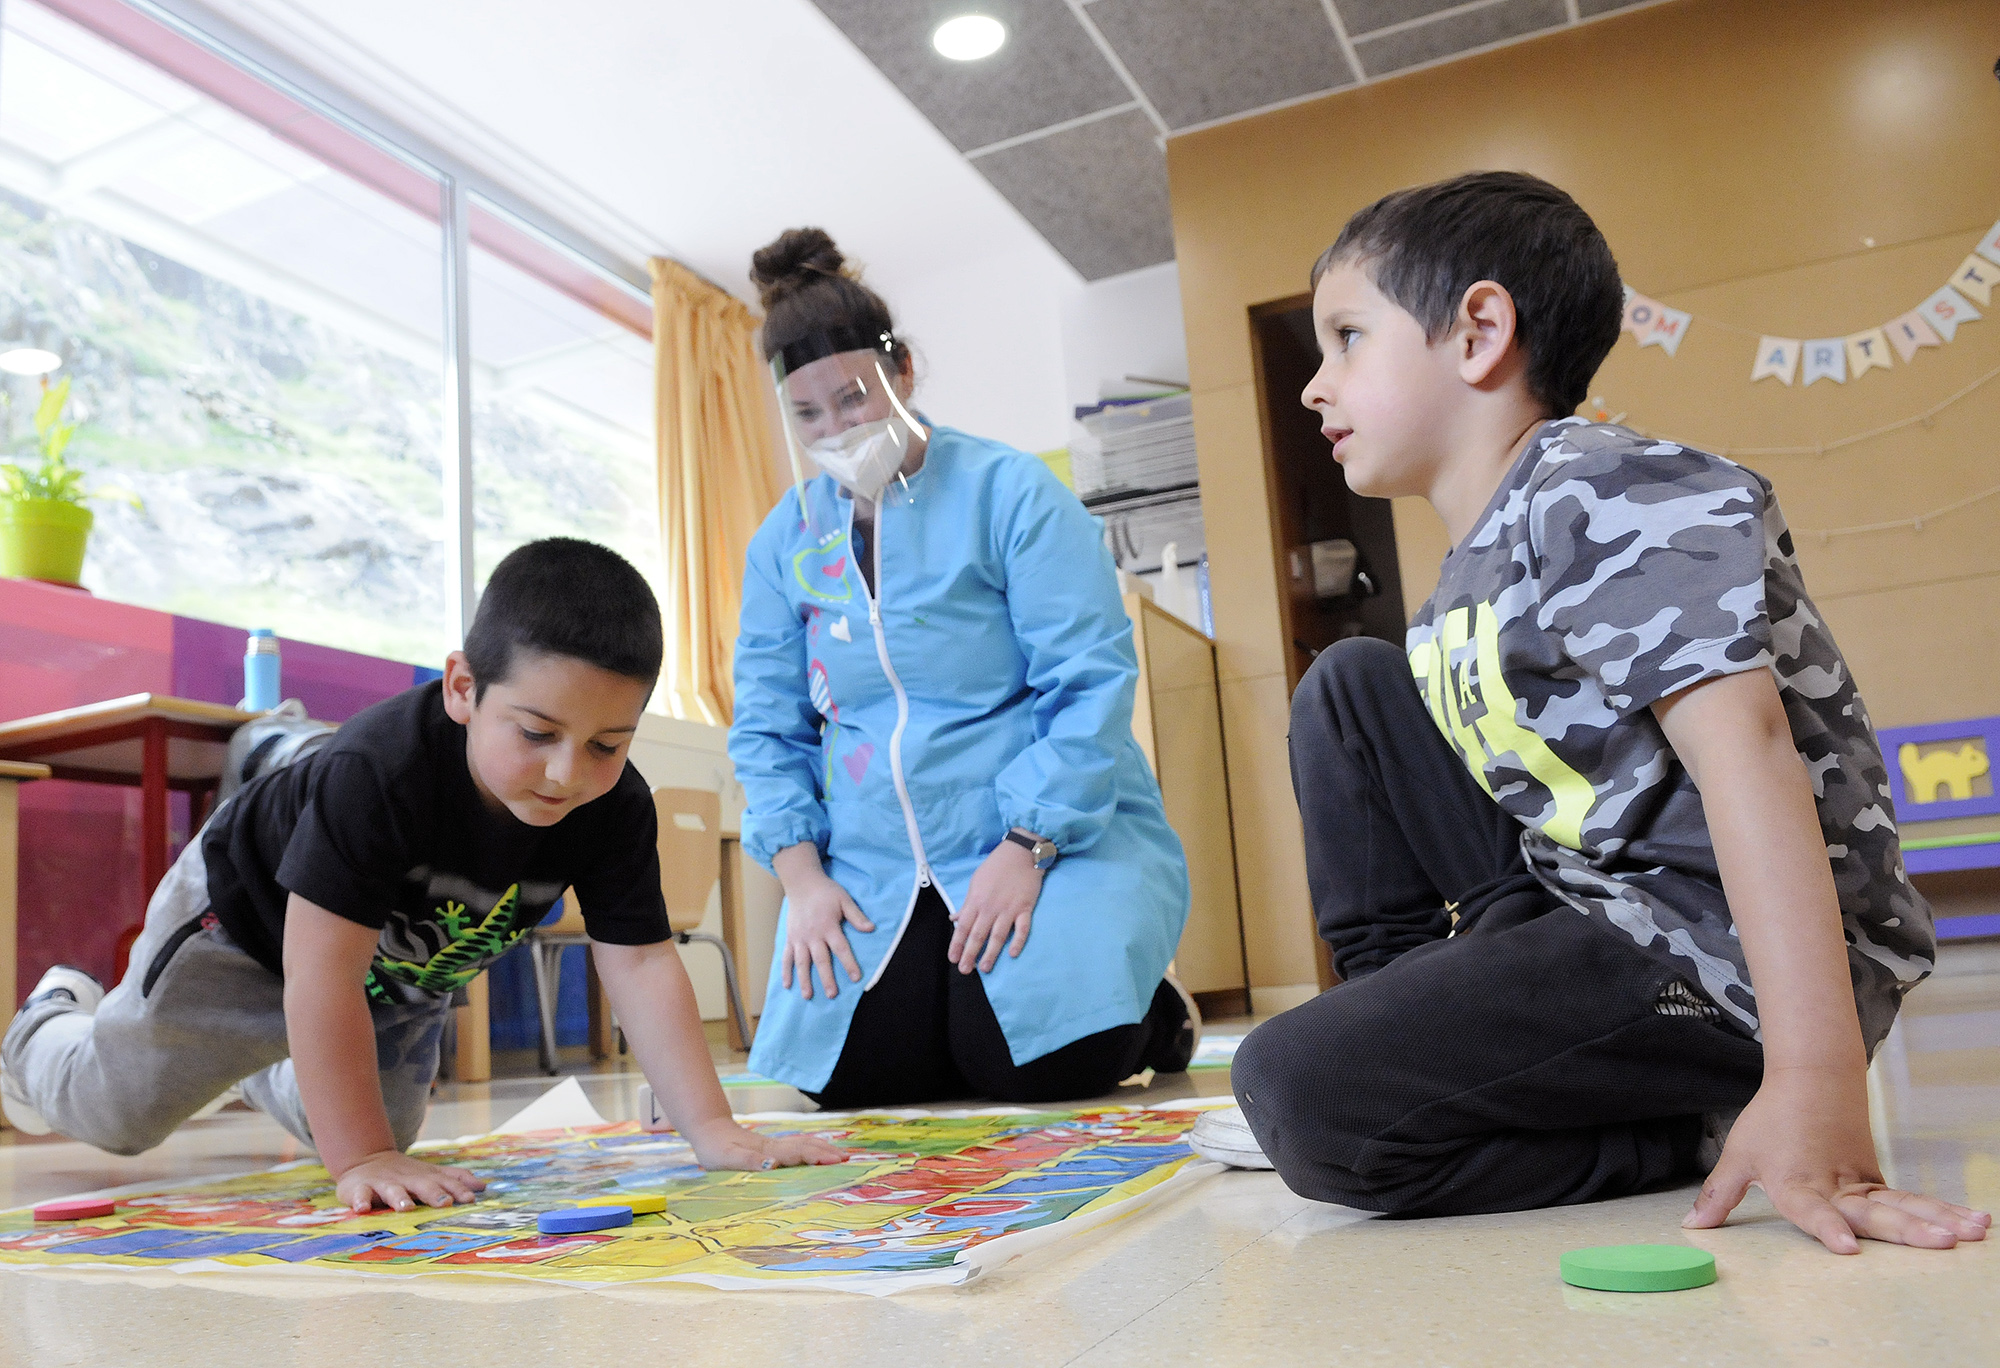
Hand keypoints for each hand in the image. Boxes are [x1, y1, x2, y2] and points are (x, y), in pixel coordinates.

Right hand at [334, 1149, 485, 1213]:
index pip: (445, 1182)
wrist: (365, 1160)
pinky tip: (362, 1209)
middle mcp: (407, 1180)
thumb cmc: (405, 1174)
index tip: (471, 1199)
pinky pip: (360, 1195)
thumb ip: (454, 1180)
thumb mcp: (430, 1174)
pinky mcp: (360, 1188)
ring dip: (400, 1198)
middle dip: (435, 1194)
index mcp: (425, 1177)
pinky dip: (360, 1201)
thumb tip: (483, 1186)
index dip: (458, 1190)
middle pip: (422, 1185)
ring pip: (392, 1191)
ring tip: (406, 1208)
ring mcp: (384, 1184)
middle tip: (446, 1203)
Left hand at [682, 1116, 846, 1170]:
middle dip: (827, 1152)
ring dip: (823, 1149)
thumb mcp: (726, 1158)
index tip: (836, 1161)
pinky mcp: (772, 1148)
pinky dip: (813, 1149)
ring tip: (842, 1155)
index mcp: (767, 1150)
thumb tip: (772, 1164)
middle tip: (848, 1159)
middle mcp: (775, 1147)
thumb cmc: (715, 1148)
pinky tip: (819, 1153)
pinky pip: (798, 1148)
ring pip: (804, 1144)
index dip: (817, 1156)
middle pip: (806, 1146)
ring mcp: (775, 1146)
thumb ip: (748, 1160)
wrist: (709, 1130)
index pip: (798, 1153)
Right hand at [778, 866, 873, 999]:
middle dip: (827, 978)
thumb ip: (856, 916)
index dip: (849, 964)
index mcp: (828, 926)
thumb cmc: (826, 892)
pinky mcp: (790, 938)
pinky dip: (786, 971)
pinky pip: (786, 957)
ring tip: (808, 996)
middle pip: (821, 960)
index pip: (841, 948)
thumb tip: (871, 928)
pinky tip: (787, 985)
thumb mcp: (844, 899)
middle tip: (832, 995)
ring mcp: (799, 938)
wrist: (802, 883)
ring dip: (804, 980)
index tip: (856, 978)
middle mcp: (813, 935)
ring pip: (802, 962)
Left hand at [948, 837, 1043, 973]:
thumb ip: (967, 904)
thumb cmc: (996, 866)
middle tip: (965, 970)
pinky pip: (1022, 928)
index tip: (953, 959)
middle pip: (978, 935)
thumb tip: (954, 920)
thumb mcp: (976, 882)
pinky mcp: (1025, 907)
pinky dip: (1018, 941)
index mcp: (976, 901)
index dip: (957, 944)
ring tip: (985, 968)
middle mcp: (990, 907)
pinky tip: (1013, 954)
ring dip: (991, 953)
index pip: (963, 927)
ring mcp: (1009, 908)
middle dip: (970, 954)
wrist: (1021, 852)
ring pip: (998, 935)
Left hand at [1683, 1066, 1989, 1252]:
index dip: (1826, 1227)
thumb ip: (1720, 1194)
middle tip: (1942, 1241)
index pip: (1810, 1210)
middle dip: (1907, 1229)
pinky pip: (1912, 1199)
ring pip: (1903, 1203)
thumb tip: (1694, 1225)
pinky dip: (1943, 1210)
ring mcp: (1861, 1182)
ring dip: (1938, 1218)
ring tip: (1972, 1233)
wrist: (1810, 1079)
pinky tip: (1974, 1224)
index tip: (1847, 1247)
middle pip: (1872, 1211)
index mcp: (1796, 1183)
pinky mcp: (1878, 1179)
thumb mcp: (1740, 1155)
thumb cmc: (1771, 1121)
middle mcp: (1834, 1186)